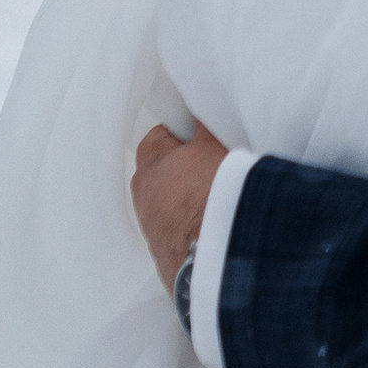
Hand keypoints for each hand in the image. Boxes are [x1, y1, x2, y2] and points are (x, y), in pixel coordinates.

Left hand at [133, 122, 228, 294]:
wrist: (218, 258)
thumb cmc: (209, 197)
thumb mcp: (213, 142)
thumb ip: (204, 122)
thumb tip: (202, 108)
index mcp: (148, 167)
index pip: (160, 136)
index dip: (185, 131)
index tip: (204, 132)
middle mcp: (144, 200)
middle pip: (168, 171)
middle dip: (190, 166)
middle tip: (218, 163)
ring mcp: (156, 233)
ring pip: (177, 204)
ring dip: (195, 200)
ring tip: (223, 197)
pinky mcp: (172, 259)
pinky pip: (186, 233)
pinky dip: (200, 228)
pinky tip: (220, 224)